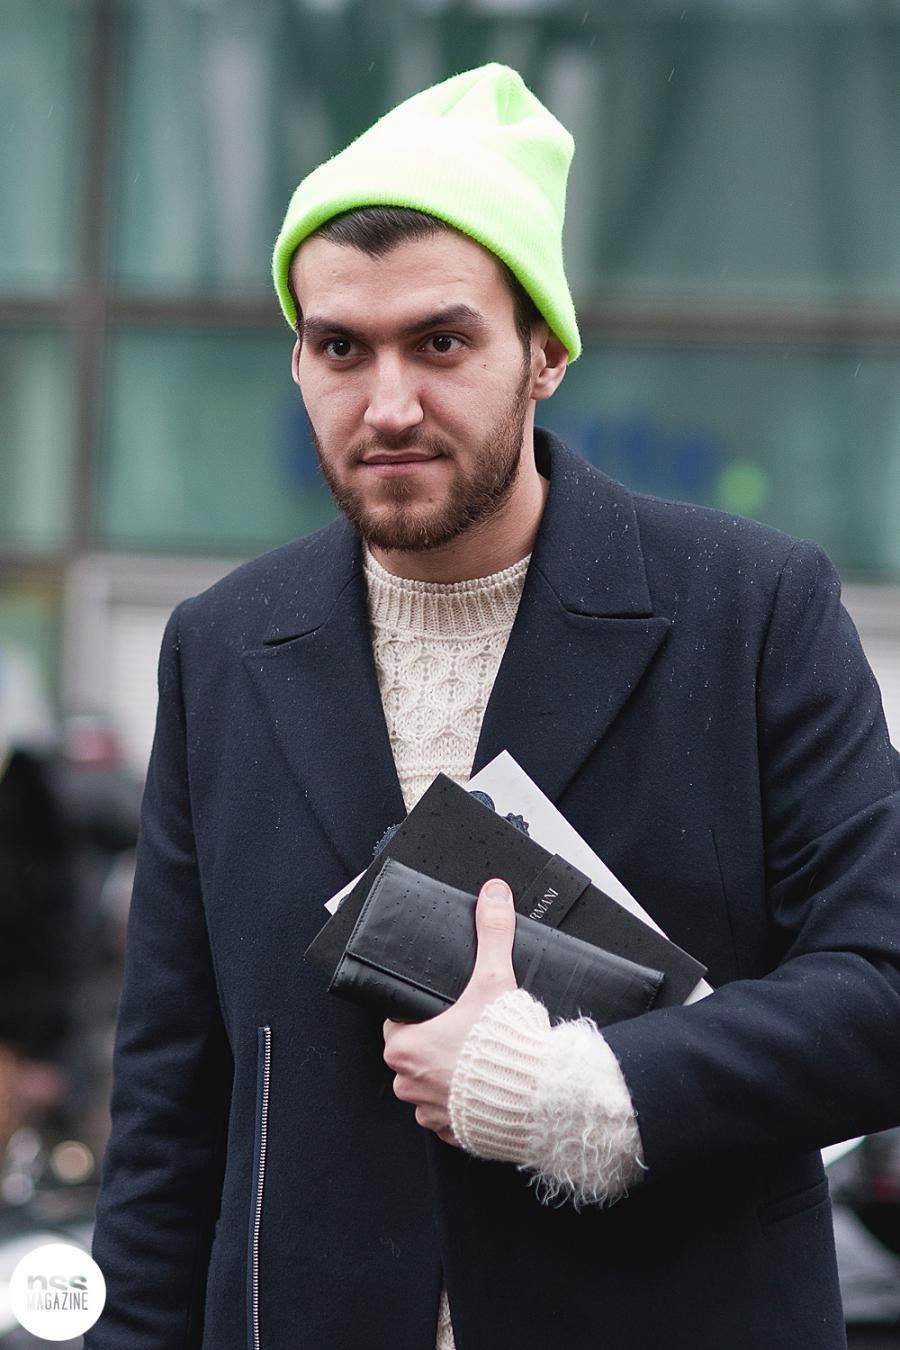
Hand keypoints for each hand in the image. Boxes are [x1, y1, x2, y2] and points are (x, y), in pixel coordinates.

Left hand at [382, 877, 516, 1146]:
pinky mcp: (454, 1134)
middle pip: (413, 1053)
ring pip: (429, 1085)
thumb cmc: (506, 1046)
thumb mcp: (495, 978)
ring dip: (449, 1074)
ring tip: (478, 1057)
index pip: (398, 1022)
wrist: (538, 1100)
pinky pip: (450, 1113)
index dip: (420, 1012)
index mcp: (404, 1047)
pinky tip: (486, 1086)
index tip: (443, 1008)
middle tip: (466, 1028)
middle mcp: (408, 1084)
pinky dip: (464, 1101)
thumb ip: (492, 932)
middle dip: (437, 1041)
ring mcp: (429, 1113)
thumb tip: (494, 893)